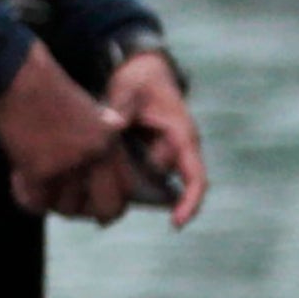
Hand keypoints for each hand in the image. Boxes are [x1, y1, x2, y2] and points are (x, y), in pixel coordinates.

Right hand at [0, 48, 124, 221]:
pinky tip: (19, 179)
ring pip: (68, 208)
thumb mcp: (90, 111)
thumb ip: (103, 138)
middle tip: (75, 211)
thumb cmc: (47, 90)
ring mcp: (68, 165)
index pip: (127, 188)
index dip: (115, 205)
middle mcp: (95, 156)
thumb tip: (108, 169)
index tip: (103, 212)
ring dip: (53, 202)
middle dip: (90, 213)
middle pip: (105, 208)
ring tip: (42, 186)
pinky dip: (26, 196)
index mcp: (110, 140)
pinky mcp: (38, 169)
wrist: (17, 77)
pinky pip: (36, 202)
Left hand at [98, 43, 200, 224]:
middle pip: (162, 180)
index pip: (196, 178)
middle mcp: (181, 149)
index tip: (176, 224)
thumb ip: (121, 107)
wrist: (144, 73)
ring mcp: (168, 153)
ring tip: (102, 164)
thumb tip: (111, 126)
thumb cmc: (140, 81)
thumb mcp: (128, 88)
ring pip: (151, 178)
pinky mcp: (154, 154)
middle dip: (136, 178)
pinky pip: (143, 173)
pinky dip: (126, 176)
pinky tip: (102, 172)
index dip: (189, 203)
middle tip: (106, 166)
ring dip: (128, 176)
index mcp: (184, 137)